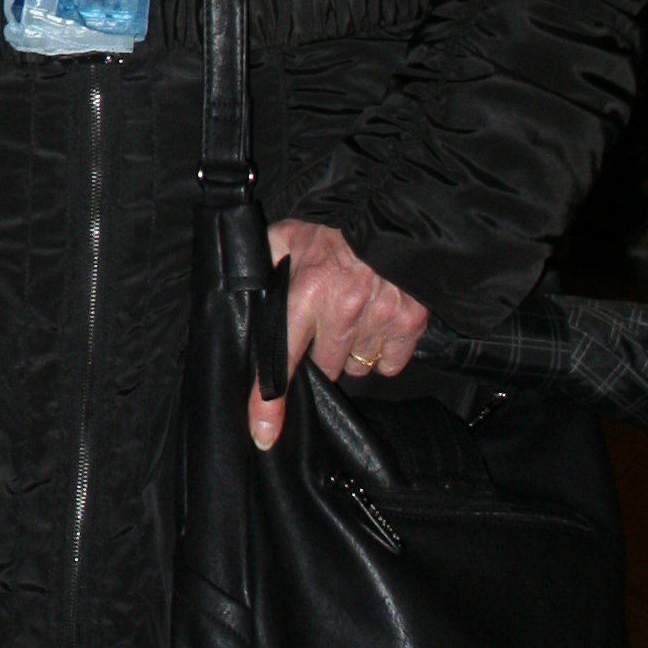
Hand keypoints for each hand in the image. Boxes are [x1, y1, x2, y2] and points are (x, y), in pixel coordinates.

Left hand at [249, 220, 427, 449]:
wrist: (391, 211)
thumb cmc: (332, 228)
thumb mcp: (286, 237)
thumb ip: (261, 265)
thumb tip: (237, 294)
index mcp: (306, 293)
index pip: (281, 360)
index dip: (269, 403)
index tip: (264, 435)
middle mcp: (343, 311)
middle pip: (325, 369)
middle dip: (321, 353)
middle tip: (322, 323)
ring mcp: (380, 319)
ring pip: (357, 368)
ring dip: (351, 351)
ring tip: (350, 316)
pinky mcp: (410, 323)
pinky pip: (390, 364)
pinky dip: (383, 351)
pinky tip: (376, 323)